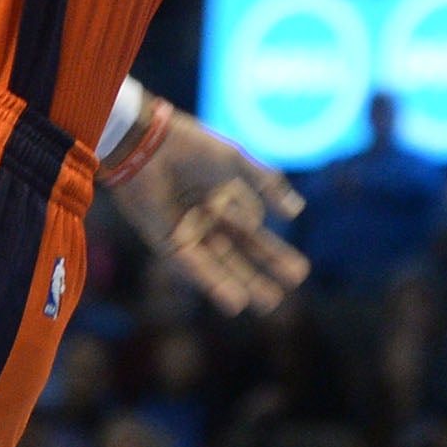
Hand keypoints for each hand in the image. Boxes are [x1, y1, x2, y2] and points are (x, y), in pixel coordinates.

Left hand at [107, 104, 308, 314]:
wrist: (148, 143)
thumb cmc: (189, 146)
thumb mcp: (235, 162)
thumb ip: (266, 184)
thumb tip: (297, 212)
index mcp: (223, 199)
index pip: (254, 232)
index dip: (275, 253)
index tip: (299, 272)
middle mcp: (207, 220)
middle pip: (240, 253)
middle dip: (263, 273)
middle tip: (287, 292)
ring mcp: (188, 232)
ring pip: (221, 265)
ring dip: (243, 285)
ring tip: (269, 304)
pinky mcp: (168, 242)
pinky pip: (195, 267)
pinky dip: (215, 283)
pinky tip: (235, 302)